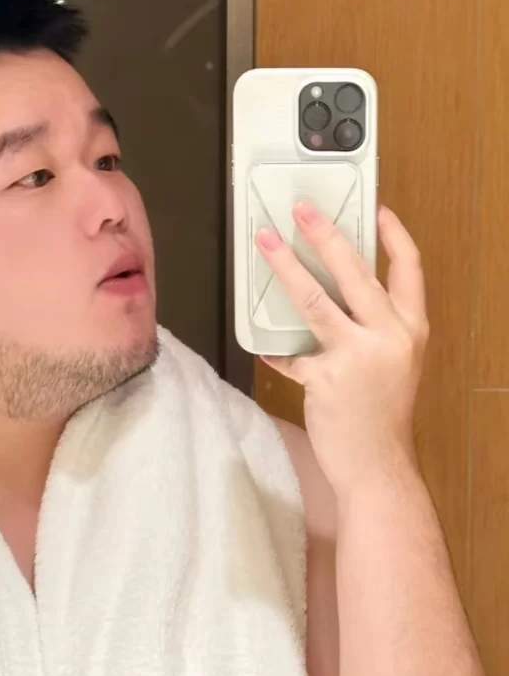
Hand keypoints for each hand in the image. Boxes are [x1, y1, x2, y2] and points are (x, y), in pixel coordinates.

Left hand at [256, 203, 428, 497]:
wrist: (378, 465)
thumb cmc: (382, 415)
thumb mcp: (394, 364)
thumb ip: (373, 330)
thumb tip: (335, 297)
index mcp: (411, 329)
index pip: (409, 269)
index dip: (393, 236)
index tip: (377, 209)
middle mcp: (389, 336)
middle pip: (355, 271)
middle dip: (326, 234)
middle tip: (303, 209)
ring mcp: (357, 356)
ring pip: (315, 300)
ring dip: (286, 268)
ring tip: (266, 243)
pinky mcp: (326, 377)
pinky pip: (290, 353)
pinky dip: (275, 349)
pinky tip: (264, 343)